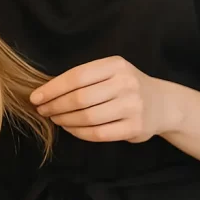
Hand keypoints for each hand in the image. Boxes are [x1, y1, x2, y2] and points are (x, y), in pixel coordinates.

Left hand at [29, 56, 176, 142]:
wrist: (163, 104)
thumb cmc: (126, 86)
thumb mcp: (111, 72)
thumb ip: (85, 78)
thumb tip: (47, 90)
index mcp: (115, 65)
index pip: (77, 76)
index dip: (53, 88)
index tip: (36, 97)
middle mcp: (126, 84)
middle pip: (80, 98)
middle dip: (55, 106)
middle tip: (43, 110)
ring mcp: (132, 106)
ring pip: (88, 117)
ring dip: (65, 120)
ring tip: (55, 118)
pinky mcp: (135, 128)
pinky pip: (99, 133)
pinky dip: (79, 132)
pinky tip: (70, 128)